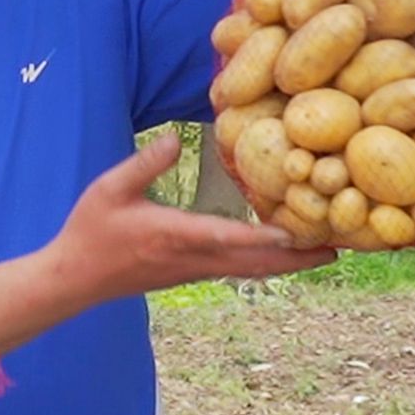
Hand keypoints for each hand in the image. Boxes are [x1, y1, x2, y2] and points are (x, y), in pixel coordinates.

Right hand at [44, 134, 334, 303]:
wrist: (73, 279)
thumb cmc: (90, 230)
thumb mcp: (110, 188)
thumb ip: (146, 163)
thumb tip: (177, 135)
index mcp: (174, 235)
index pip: (228, 238)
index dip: (265, 238)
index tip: (298, 233)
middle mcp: (191, 258)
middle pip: (255, 263)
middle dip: (298, 258)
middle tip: (340, 250)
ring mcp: (192, 270)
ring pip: (250, 270)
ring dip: (288, 263)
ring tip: (325, 254)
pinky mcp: (188, 274)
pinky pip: (237, 270)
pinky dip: (265, 263)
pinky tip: (281, 255)